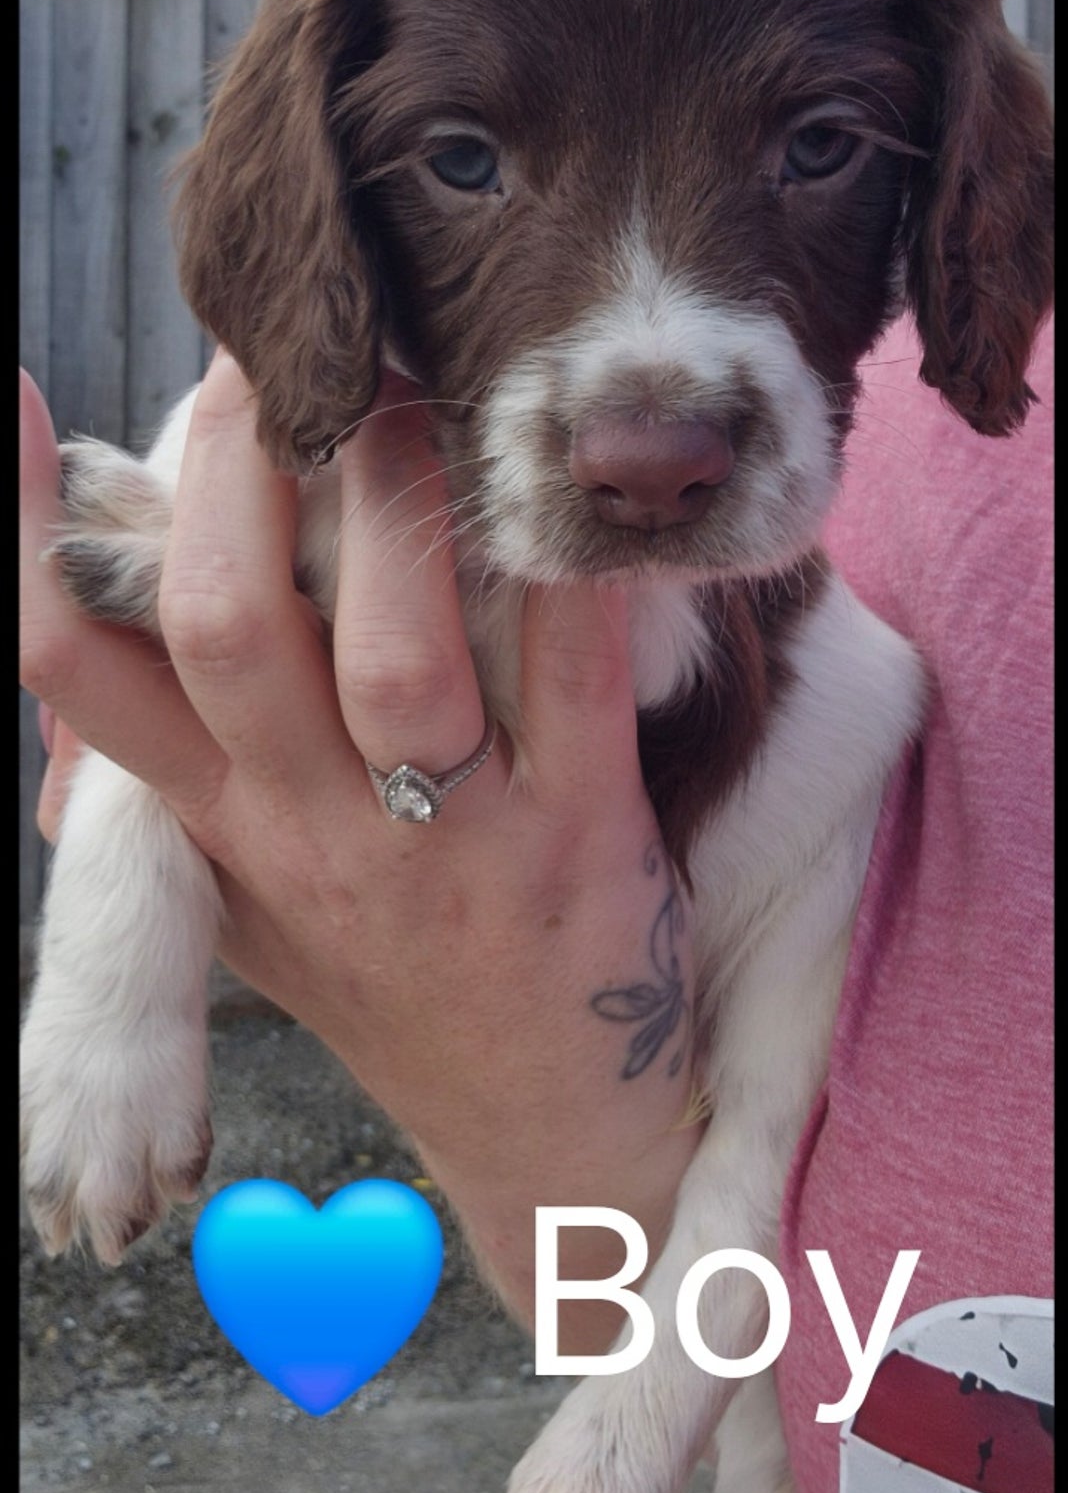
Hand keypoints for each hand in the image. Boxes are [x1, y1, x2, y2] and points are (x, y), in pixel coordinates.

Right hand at [20, 358, 701, 1342]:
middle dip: (235, 474)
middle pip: (225, 634)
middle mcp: (311, 833)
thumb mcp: (249, 890)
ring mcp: (448, 846)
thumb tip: (90, 611)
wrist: (546, 1134)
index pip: (79, 677)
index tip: (19, 403)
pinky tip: (558, 494)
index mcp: (219, 827)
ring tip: (408, 391)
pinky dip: (564, 586)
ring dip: (395, 509)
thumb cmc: (393, 981)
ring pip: (396, 661)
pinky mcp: (585, 848)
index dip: (27, 539)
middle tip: (268, 358)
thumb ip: (175, 767)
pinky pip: (573, 692)